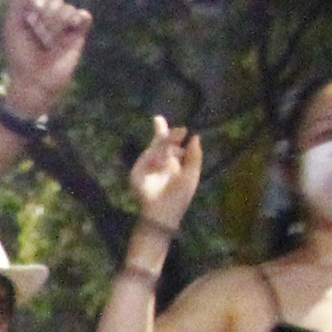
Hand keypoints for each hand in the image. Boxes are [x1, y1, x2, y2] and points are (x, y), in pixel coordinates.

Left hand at [0, 0, 92, 117]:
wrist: (34, 80)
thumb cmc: (20, 56)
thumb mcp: (12, 28)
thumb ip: (17, 3)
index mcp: (32, 15)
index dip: (36, 1)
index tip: (32, 13)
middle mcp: (49, 19)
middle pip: (55, 0)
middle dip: (46, 16)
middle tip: (40, 34)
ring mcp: (64, 27)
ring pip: (68, 8)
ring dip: (58, 23)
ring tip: (52, 40)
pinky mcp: (78, 35)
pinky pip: (84, 16)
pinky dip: (79, 17)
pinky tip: (72, 27)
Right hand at [127, 115, 202, 229]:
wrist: (164, 213)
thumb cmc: (179, 197)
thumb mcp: (192, 174)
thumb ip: (194, 156)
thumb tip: (195, 136)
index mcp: (169, 162)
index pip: (165, 143)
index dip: (163, 131)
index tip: (157, 118)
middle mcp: (157, 162)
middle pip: (158, 142)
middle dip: (169, 135)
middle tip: (181, 131)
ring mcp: (145, 167)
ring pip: (154, 149)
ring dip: (166, 148)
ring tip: (176, 155)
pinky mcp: (136, 173)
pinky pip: (146, 159)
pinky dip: (157, 159)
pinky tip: (166, 163)